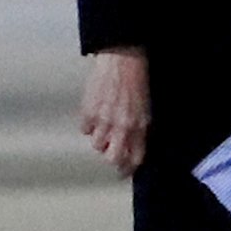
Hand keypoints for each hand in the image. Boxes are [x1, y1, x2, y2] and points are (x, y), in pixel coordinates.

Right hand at [81, 47, 149, 175]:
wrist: (122, 59)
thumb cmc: (137, 80)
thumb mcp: (146, 108)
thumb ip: (140, 129)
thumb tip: (133, 144)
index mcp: (139, 126)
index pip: (134, 158)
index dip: (128, 168)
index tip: (124, 170)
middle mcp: (121, 127)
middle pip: (113, 158)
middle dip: (112, 159)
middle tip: (110, 155)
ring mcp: (103, 120)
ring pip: (97, 145)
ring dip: (99, 140)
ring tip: (102, 130)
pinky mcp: (88, 111)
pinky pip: (84, 129)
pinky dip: (88, 126)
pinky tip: (93, 117)